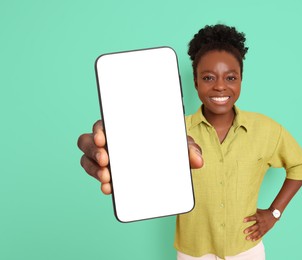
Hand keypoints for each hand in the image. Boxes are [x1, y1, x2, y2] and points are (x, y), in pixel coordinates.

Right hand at [77, 120, 203, 194]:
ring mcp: (108, 158)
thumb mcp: (179, 144)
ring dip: (93, 168)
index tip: (103, 138)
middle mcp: (112, 141)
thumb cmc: (169, 146)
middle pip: (89, 141)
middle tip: (106, 160)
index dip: (99, 129)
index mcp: (124, 127)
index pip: (104, 123)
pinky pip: (97, 175)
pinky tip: (109, 189)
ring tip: (107, 177)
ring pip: (88, 159)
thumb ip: (189, 148)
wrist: (171, 164)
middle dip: (93, 150)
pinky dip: (101, 182)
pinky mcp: (110, 173)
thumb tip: (198, 160)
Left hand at [243, 208, 277, 240]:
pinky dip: (257, 238)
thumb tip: (245, 209)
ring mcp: (263, 227)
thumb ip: (253, 211)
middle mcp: (261, 222)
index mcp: (259, 216)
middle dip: (250, 229)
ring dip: (252, 235)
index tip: (243, 220)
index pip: (253, 218)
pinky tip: (252, 240)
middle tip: (244, 232)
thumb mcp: (259, 211)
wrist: (274, 215)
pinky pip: (261, 235)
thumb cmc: (264, 212)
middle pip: (255, 226)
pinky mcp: (265, 230)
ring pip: (257, 232)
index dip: (248, 219)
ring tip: (247, 238)